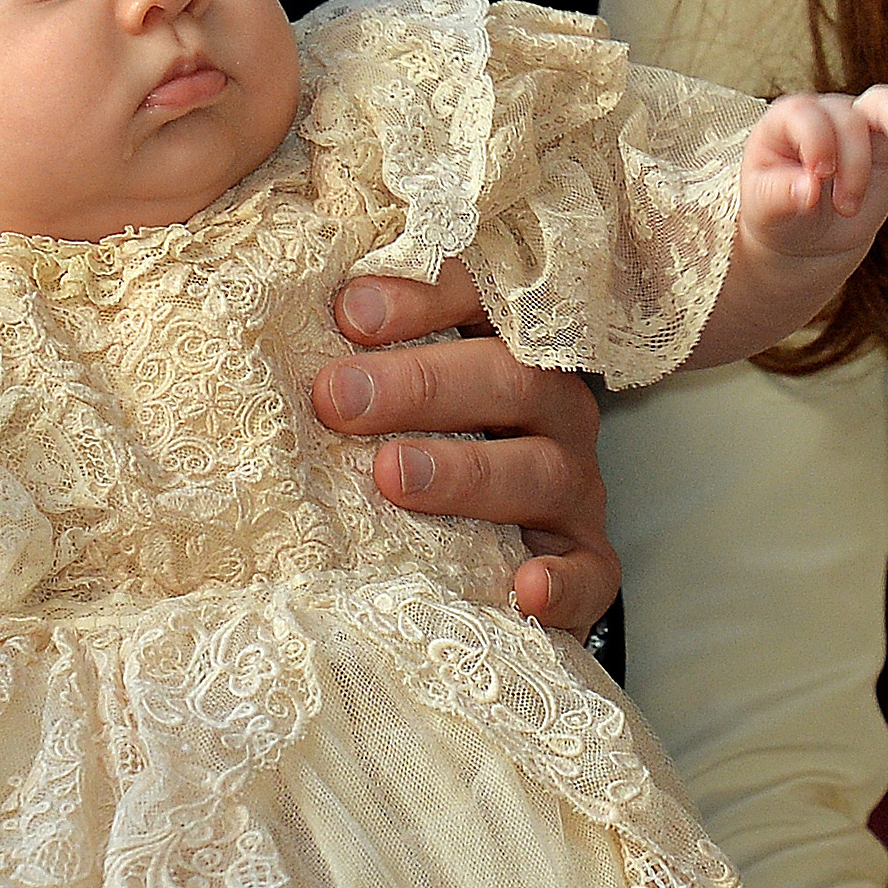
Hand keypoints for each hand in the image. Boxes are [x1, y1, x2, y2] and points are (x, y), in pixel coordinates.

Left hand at [312, 260, 617, 639]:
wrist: (500, 547)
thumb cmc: (426, 443)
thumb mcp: (402, 388)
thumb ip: (363, 355)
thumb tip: (297, 324)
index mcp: (511, 347)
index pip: (484, 300)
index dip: (425, 299)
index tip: (349, 313)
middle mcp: (554, 409)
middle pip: (510, 379)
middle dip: (421, 385)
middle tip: (339, 398)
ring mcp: (576, 486)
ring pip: (540, 470)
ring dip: (466, 472)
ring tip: (393, 476)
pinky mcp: (587, 561)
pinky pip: (589, 572)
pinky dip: (562, 582)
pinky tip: (524, 589)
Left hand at [687, 86, 887, 369]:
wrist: (806, 233)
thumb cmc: (778, 211)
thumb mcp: (765, 208)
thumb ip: (780, 195)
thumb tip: (808, 191)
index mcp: (788, 120)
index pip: (806, 115)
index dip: (816, 143)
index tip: (818, 178)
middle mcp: (829, 114)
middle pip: (850, 115)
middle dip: (852, 161)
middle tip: (845, 206)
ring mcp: (866, 125)